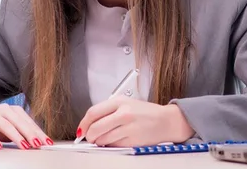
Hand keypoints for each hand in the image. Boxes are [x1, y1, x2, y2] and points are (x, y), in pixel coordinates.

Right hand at [0, 105, 53, 149]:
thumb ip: (20, 132)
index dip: (39, 132)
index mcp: (14, 110)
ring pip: (7, 126)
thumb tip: (36, 142)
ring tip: (24, 146)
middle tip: (39, 144)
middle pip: (20, 123)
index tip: (47, 142)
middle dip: (31, 134)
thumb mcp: (8, 127)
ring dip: (17, 137)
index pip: (29, 122)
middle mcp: (5, 110)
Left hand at [77, 97, 193, 146]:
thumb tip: (89, 124)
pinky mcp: (133, 140)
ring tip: (106, 138)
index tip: (81, 129)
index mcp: (120, 101)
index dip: (84, 123)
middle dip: (89, 136)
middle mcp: (124, 113)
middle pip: (95, 128)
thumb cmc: (144, 112)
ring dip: (99, 142)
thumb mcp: (126, 103)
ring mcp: (128, 127)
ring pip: (103, 139)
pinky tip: (117, 140)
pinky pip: (114, 146)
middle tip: (90, 137)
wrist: (165, 120)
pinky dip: (111, 145)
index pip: (93, 112)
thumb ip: (107, 111)